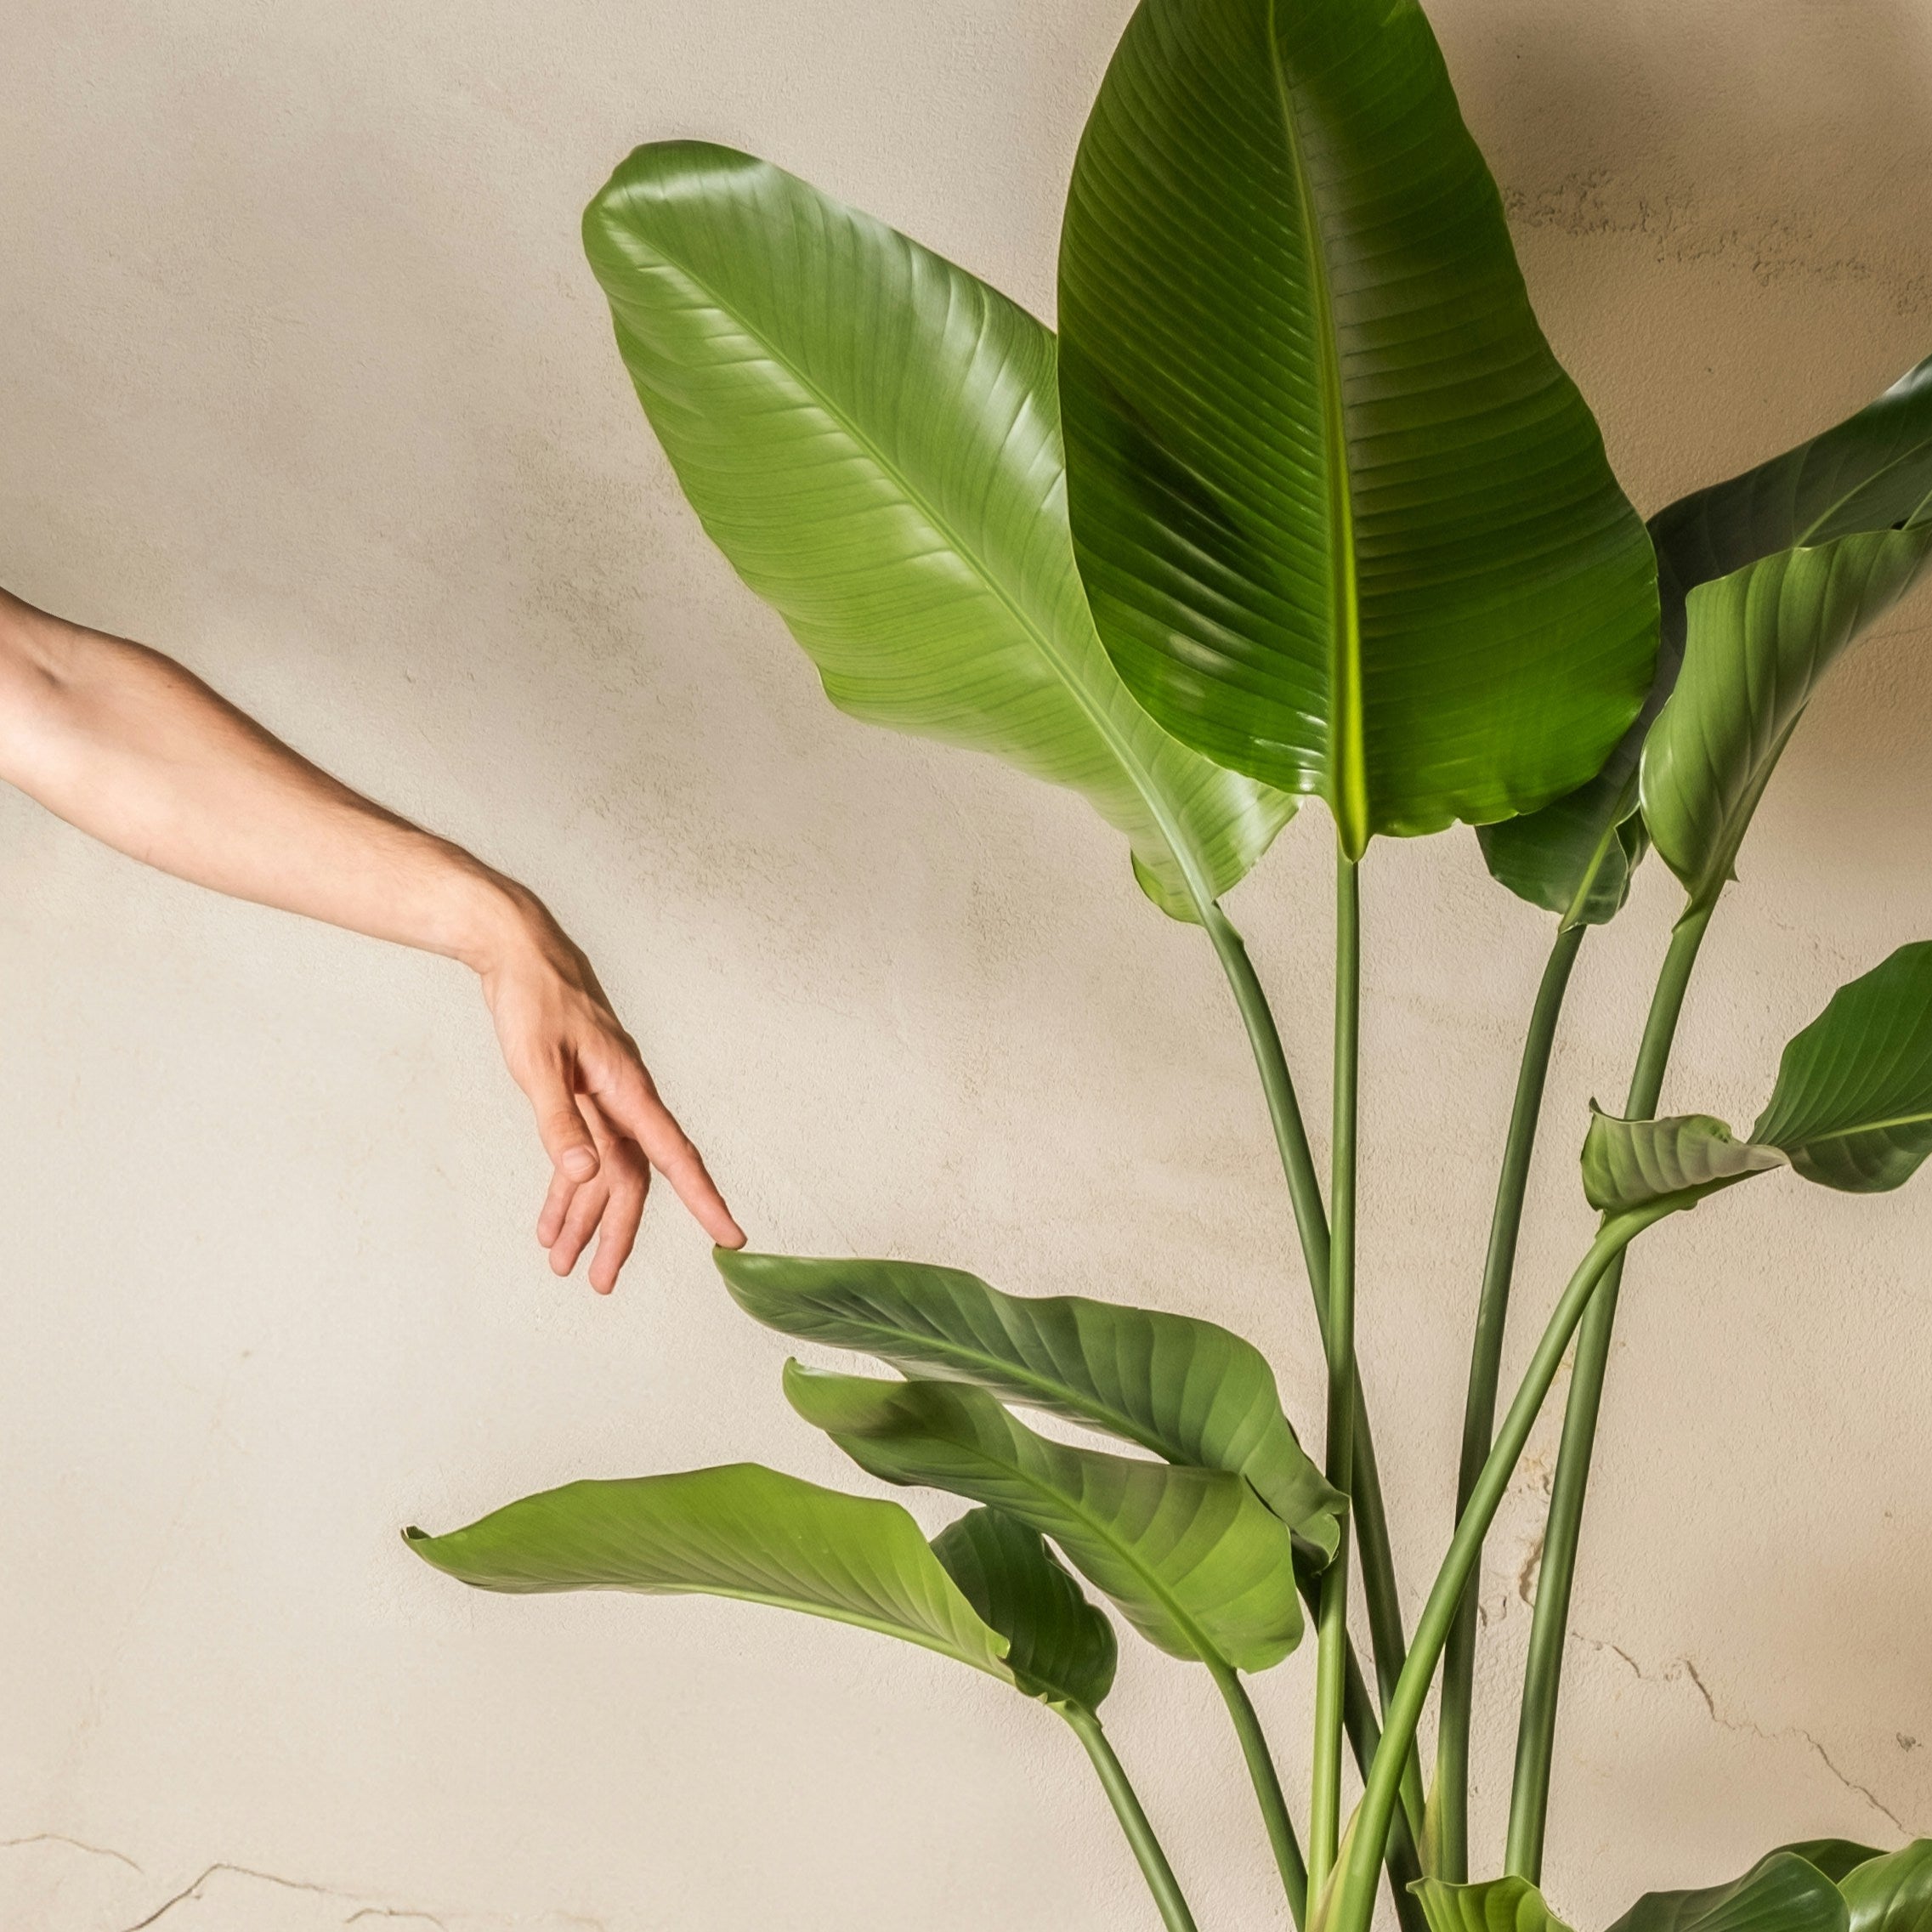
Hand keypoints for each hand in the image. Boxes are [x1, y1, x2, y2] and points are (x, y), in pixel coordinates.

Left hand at [474, 888, 743, 1290]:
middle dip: (617, 1233)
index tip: (730, 1237)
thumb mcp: (537, 1064)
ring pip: (605, 1172)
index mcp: (626, 1091)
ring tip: (560, 1264)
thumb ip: (560, 1122)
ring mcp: (603, 1099)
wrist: (519, 952)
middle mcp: (623, 1100)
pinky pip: (582, 1153)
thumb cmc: (533, 1000)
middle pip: (633, 1179)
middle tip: (599, 1282)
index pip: (674, 1157)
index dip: (704, 1200)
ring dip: (584, 1218)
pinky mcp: (580, 1095)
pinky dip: (565, 1189)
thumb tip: (585, 1174)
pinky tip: (549, 1221)